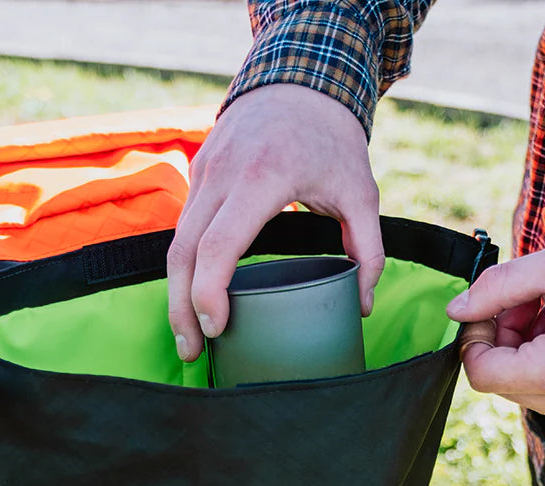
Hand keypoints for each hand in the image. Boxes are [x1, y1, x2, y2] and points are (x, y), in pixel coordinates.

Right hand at [167, 84, 384, 360]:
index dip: (208, 293)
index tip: (216, 327)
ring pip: (175, 241)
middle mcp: (222, 175)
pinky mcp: (198, 172)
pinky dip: (184, 265)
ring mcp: (204, 171)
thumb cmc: (332, 136)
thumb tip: (362, 304)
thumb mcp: (361, 191)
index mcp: (261, 179)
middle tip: (192, 351)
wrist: (301, 75)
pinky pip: (183, 225)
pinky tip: (194, 294)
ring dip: (177, 291)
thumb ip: (368, 250)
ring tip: (189, 332)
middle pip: (183, 252)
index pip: (217, 246)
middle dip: (181, 308)